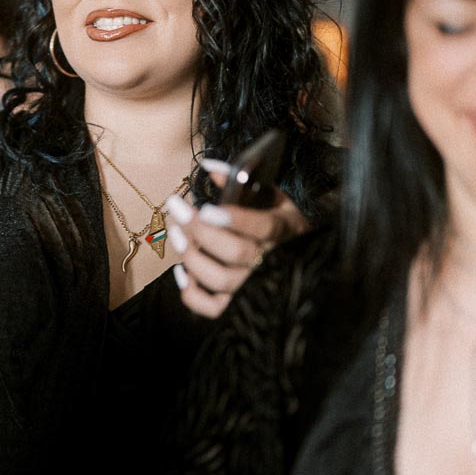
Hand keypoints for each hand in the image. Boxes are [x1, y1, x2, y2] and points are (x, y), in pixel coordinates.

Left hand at [166, 166, 308, 318]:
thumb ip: (241, 180)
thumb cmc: (278, 220)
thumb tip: (208, 166)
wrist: (299, 254)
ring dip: (191, 257)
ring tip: (176, 234)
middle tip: (177, 208)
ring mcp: (254, 285)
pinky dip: (192, 294)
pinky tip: (182, 272)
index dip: (234, 219)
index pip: (262, 228)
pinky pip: (212, 308)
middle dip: (200, 230)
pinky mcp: (237, 303)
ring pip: (220, 280)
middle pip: (234, 251)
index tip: (206, 208)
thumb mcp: (270, 195)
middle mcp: (271, 260)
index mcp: (282, 229)